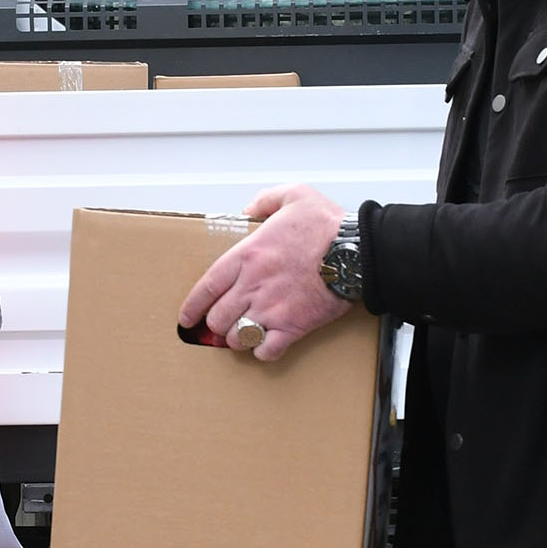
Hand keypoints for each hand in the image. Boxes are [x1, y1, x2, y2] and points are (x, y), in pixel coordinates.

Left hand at [177, 183, 353, 362]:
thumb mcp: (294, 195)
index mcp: (248, 255)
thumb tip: (248, 209)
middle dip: (216, 324)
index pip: (206, 287)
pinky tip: (265, 344)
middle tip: (221, 324)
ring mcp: (272, 308)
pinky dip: (263, 351)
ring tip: (242, 333)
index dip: (193, 306)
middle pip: (218, 318)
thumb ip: (265, 200)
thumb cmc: (328, 226)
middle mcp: (254, 285)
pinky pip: (267, 350)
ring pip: (237, 337)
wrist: (358, 251)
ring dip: (237, 338)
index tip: (188, 318)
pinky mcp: (294, 326)